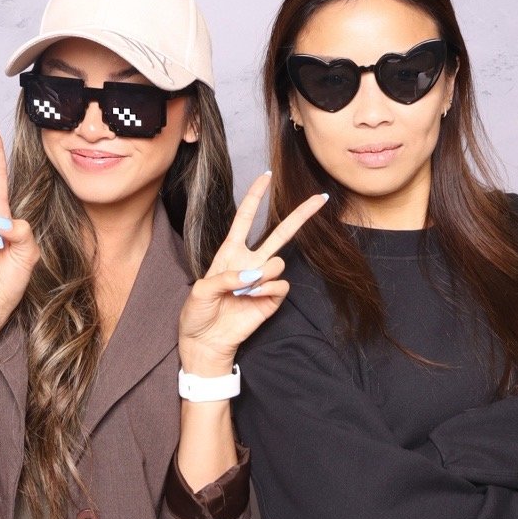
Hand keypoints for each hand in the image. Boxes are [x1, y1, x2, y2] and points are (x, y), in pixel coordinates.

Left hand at [177, 173, 328, 377]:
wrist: (205, 342)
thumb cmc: (197, 314)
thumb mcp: (200, 291)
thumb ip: (225, 278)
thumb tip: (253, 275)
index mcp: (230, 253)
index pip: (245, 219)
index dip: (255, 197)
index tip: (265, 176)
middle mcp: (250, 263)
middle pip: (280, 234)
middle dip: (300, 215)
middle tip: (320, 199)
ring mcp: (263, 281)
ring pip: (279, 262)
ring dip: (263, 273)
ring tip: (243, 291)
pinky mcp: (272, 299)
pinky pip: (280, 285)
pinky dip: (266, 289)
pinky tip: (251, 299)